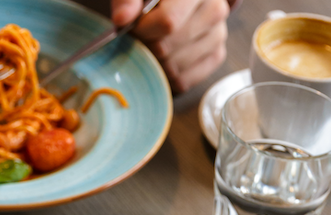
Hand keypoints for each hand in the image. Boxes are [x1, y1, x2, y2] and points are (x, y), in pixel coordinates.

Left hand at [112, 0, 229, 92]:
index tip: (133, 29)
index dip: (143, 32)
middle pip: (167, 48)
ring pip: (174, 67)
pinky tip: (161, 62)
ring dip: (154, 64)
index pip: (167, 22)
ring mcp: (218, 34)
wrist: (170, 5)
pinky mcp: (216, 55)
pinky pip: (183, 81)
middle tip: (139, 40)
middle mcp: (214, 9)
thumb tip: (122, 18)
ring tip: (150, 48)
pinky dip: (166, 77)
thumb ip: (127, 1)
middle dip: (145, 48)